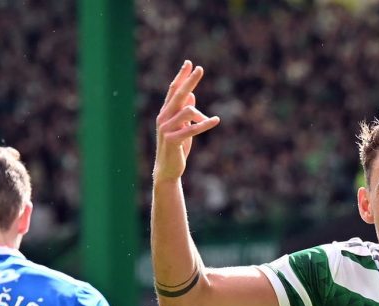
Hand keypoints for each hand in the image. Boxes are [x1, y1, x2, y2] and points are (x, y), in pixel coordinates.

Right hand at [153, 60, 220, 182]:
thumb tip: (192, 95)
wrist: (168, 169)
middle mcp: (163, 117)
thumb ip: (185, 112)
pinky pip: (191, 129)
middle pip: (178, 94)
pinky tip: (216, 120)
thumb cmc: (177, 148)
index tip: (189, 63)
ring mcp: (166, 128)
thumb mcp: (183, 127)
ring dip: (201, 115)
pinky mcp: (172, 140)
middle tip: (200, 68)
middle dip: (190, 81)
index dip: (181, 76)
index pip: (173, 90)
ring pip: (187, 110)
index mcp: (165, 112)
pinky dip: (205, 124)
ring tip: (209, 120)